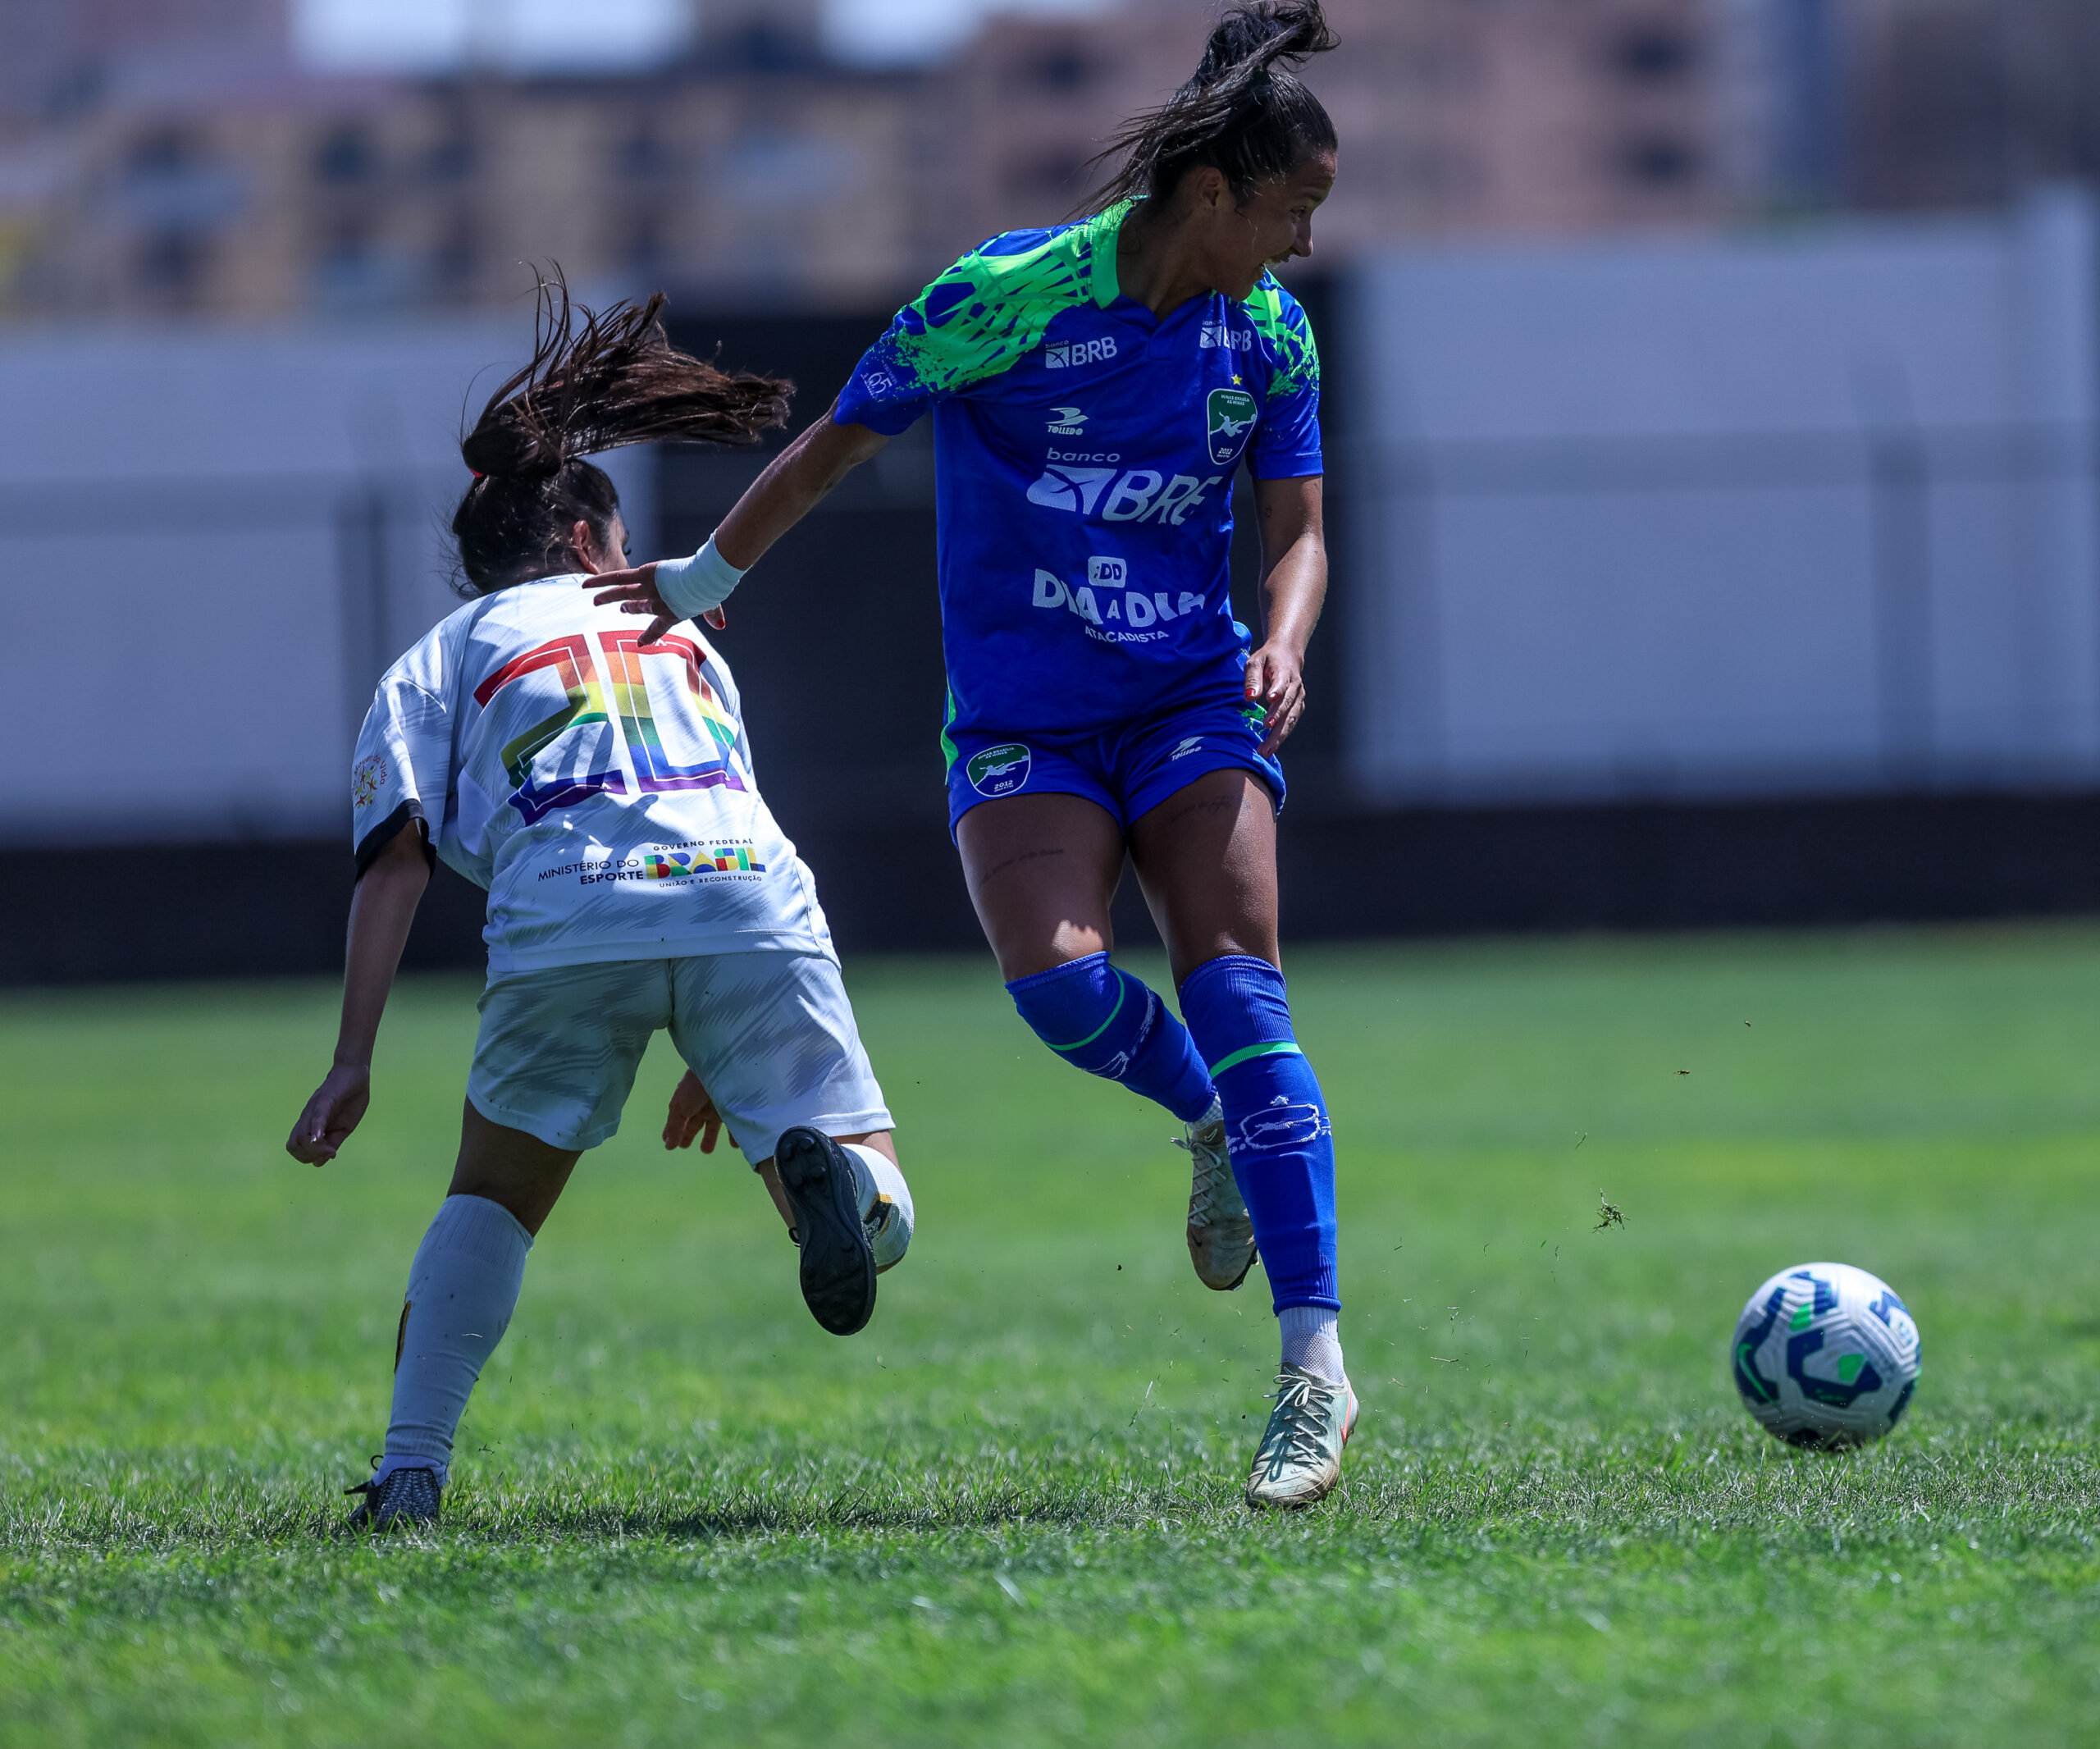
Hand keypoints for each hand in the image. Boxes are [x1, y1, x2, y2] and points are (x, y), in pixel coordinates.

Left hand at [286, 1064, 370, 1165]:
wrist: (355, 1073)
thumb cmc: (350, 1100)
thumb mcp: (344, 1128)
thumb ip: (332, 1143)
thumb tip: (319, 1163)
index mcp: (311, 1126)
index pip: (296, 1149)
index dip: (310, 1157)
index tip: (330, 1154)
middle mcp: (307, 1119)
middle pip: (293, 1145)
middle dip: (309, 1155)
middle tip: (329, 1152)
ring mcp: (314, 1109)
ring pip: (300, 1136)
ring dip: (314, 1148)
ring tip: (331, 1148)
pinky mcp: (325, 1100)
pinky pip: (316, 1118)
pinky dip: (316, 1130)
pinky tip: (320, 1139)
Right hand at [587, 565, 724, 646]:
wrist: (703, 580)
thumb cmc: (708, 591)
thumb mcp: (711, 605)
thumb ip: (714, 615)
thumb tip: (721, 625)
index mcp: (671, 615)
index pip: (657, 628)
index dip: (648, 636)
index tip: (640, 642)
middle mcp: (656, 606)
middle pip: (638, 608)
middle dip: (629, 608)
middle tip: (622, 608)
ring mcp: (648, 591)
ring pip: (622, 594)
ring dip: (606, 597)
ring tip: (594, 600)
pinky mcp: (643, 575)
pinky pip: (618, 579)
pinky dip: (601, 581)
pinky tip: (588, 585)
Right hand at [663, 1070, 732, 1153]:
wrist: (722, 1067)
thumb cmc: (696, 1086)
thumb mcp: (680, 1107)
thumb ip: (674, 1126)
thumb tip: (667, 1145)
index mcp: (689, 1104)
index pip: (679, 1120)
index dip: (673, 1131)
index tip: (670, 1145)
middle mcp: (703, 1105)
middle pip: (695, 1122)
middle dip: (690, 1133)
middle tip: (686, 1146)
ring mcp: (721, 1106)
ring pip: (714, 1124)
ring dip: (710, 1137)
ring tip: (706, 1151)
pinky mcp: (737, 1108)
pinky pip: (737, 1124)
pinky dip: (735, 1136)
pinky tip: (734, 1146)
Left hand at [1244, 640, 1307, 756]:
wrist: (1287, 654)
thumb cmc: (1268, 659)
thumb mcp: (1255, 662)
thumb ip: (1252, 680)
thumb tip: (1250, 698)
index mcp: (1284, 673)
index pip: (1282, 684)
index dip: (1277, 693)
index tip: (1270, 701)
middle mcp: (1295, 687)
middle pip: (1287, 709)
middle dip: (1276, 728)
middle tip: (1265, 744)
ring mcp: (1298, 697)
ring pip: (1290, 719)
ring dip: (1279, 736)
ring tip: (1266, 751)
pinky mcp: (1297, 705)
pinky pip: (1291, 721)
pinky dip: (1282, 734)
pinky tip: (1271, 746)